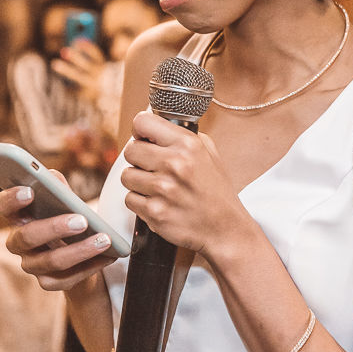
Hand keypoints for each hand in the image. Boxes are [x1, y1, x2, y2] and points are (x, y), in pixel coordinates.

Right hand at [0, 179, 115, 290]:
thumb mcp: (63, 199)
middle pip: (27, 237)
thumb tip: (52, 177)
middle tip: (81, 221)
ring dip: (80, 250)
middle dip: (55, 228)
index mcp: (18, 215)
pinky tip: (108, 255)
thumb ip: (57, 187)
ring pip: (51, 261)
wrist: (79, 254)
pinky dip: (91, 266)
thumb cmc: (67, 217)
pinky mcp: (48, 282)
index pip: (4, 205)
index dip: (12, 198)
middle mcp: (18, 242)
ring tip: (104, 239)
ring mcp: (31, 264)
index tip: (30, 191)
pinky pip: (68, 278)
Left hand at [51, 40, 106, 102]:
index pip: (95, 54)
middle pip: (85, 64)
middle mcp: (98, 74)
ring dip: (66, 70)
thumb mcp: (94, 63)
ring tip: (54, 63)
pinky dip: (66, 84)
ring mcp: (91, 84)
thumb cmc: (96, 74)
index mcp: (101, 64)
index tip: (75, 40)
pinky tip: (62, 83)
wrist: (106, 94)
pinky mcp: (85, 94)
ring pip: (78, 76)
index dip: (86, 47)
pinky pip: (72, 88)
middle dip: (75, 57)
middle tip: (64, 51)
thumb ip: (85, 53)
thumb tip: (73, 41)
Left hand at [119, 110, 248, 254]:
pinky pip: (130, 199)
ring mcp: (163, 189)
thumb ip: (183, 137)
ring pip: (127, 176)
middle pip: (130, 150)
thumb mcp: (209, 154)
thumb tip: (156, 127)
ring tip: (156, 188)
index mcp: (188, 145)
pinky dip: (140, 203)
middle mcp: (175, 164)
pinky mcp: (155, 212)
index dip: (140, 131)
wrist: (225, 229)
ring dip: (138, 182)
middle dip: (138, 159)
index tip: (144, 139)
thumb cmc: (216, 192)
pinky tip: (158, 203)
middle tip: (151, 168)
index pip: (142, 122)